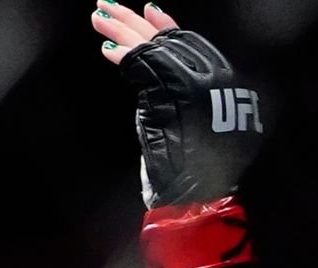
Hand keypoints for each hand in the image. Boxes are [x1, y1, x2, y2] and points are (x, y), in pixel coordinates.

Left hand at [90, 4, 260, 267]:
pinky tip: (106, 48)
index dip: (164, 26)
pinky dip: (124, 56)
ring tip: (98, 16)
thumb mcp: (183, 124)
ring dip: (122, 29)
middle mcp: (213, 80)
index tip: (145, 9)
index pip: (189, 43)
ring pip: (154, 48)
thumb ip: (174, 96)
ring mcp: (195, 87)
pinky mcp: (174, 98)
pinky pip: (145, 69)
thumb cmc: (189, 171)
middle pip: (168, 39)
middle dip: (134, 20)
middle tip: (105, 6)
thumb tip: (153, 71)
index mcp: (220, 84)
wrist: (196, 198)